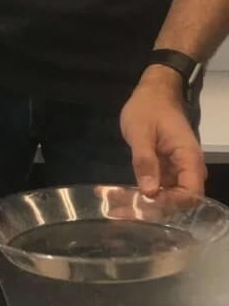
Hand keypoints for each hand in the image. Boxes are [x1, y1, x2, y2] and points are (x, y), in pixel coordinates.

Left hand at [120, 67, 206, 198]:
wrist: (153, 92)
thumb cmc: (148, 107)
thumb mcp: (141, 132)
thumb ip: (145, 161)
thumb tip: (150, 192)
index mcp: (188, 158)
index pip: (190, 194)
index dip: (170, 205)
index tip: (145, 208)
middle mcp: (187, 168)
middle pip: (178, 200)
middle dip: (153, 210)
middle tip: (121, 213)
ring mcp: (177, 169)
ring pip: (166, 195)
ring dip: (144, 204)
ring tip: (115, 209)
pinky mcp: (166, 168)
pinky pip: (158, 186)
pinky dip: (141, 192)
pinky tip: (119, 198)